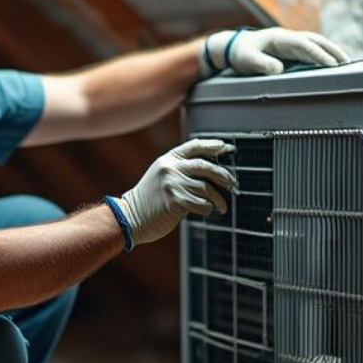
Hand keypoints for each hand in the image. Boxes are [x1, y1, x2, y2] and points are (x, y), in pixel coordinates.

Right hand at [115, 139, 236, 245]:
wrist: (130, 218)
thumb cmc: (149, 201)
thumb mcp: (160, 177)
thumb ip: (179, 171)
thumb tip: (209, 173)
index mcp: (167, 160)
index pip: (194, 146)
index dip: (212, 145)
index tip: (225, 147)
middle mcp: (170, 169)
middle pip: (206, 167)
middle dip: (223, 176)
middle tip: (231, 184)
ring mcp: (173, 184)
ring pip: (207, 188)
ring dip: (218, 199)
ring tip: (222, 207)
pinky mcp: (176, 200)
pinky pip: (202, 203)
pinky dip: (208, 209)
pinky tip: (206, 211)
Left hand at [201, 27, 350, 76]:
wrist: (234, 47)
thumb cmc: (240, 53)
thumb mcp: (246, 59)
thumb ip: (261, 63)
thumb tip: (279, 69)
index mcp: (279, 38)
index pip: (303, 45)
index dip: (317, 54)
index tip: (331, 64)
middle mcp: (288, 38)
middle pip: (315, 40)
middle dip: (332, 50)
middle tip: (347, 62)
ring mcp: (290, 42)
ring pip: (315, 44)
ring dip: (330, 51)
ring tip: (345, 62)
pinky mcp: (291, 49)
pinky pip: (310, 50)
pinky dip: (322, 55)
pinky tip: (331, 64)